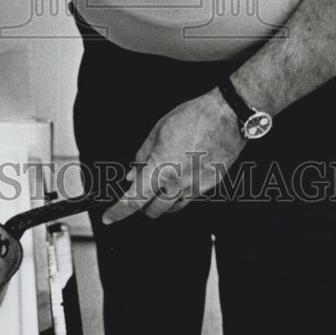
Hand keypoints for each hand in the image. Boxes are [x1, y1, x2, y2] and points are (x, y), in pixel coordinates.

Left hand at [102, 88, 244, 222]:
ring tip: (160, 181)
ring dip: (161, 201)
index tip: (109, 217)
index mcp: (161, 169)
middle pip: (153, 210)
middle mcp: (178, 184)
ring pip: (172, 208)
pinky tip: (180, 176)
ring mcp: (196, 187)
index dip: (118, 212)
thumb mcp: (158, 131)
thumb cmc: (193, 118)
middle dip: (142, 206)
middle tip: (139, 190)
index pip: (134, 200)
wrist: (225, 116)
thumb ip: (142, 155)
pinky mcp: (209, 186)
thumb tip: (133, 173)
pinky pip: (189, 198)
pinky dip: (179, 193)